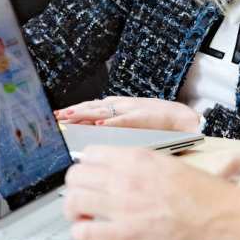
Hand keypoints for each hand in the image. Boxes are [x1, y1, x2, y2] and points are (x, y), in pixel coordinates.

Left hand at [56, 97, 201, 132]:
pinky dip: (112, 122)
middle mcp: (121, 105)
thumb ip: (112, 126)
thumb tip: (91, 133)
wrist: (182, 119)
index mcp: (117, 107)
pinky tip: (100, 125)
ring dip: (85, 114)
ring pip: (104, 111)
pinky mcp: (143, 116)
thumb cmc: (156, 123)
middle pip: (92, 107)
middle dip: (73, 112)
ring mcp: (131, 110)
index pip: (90, 107)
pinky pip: (124, 120)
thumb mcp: (129, 123)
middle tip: (57, 117)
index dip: (73, 111)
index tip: (57, 117)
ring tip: (70, 117)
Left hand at [64, 146, 237, 239]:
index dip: (85, 166)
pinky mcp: (124, 237)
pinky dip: (81, 233)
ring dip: (72, 210)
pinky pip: (84, 232)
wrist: (220, 218)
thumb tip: (118, 167)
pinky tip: (89, 233)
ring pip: (73, 201)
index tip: (87, 175)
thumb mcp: (167, 164)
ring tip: (81, 216)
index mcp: (136, 158)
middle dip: (74, 186)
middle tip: (81, 196)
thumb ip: (139, 164)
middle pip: (75, 176)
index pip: (89, 154)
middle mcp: (124, 179)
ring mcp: (122, 208)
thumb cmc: (201, 193)